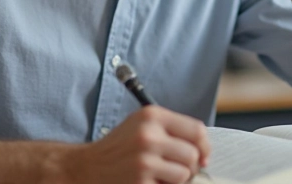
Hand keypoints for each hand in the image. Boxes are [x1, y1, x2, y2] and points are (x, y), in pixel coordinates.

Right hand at [62, 106, 209, 183]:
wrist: (86, 167)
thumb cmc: (118, 148)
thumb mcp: (142, 125)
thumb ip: (171, 130)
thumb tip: (204, 150)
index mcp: (152, 116)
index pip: (197, 130)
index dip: (205, 146)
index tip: (204, 156)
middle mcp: (148, 135)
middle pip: (193, 155)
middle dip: (191, 166)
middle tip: (178, 170)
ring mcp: (144, 159)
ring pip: (185, 174)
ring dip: (177, 180)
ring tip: (161, 176)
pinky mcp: (140, 181)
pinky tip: (148, 182)